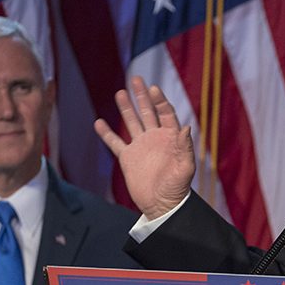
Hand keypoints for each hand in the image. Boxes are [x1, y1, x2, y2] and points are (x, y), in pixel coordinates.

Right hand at [95, 76, 194, 218]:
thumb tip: (186, 127)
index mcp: (170, 138)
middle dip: (142, 96)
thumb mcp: (185, 168)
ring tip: (120, 92)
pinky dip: (107, 133)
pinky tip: (99, 122)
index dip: (160, 101)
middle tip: (136, 78)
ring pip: (132, 122)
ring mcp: (141, 147)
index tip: (153, 89)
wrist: (162, 205)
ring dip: (126, 108)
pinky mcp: (128, 158)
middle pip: (148, 112)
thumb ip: (185, 148)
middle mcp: (155, 138)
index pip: (165, 114)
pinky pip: (115, 142)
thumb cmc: (177, 188)